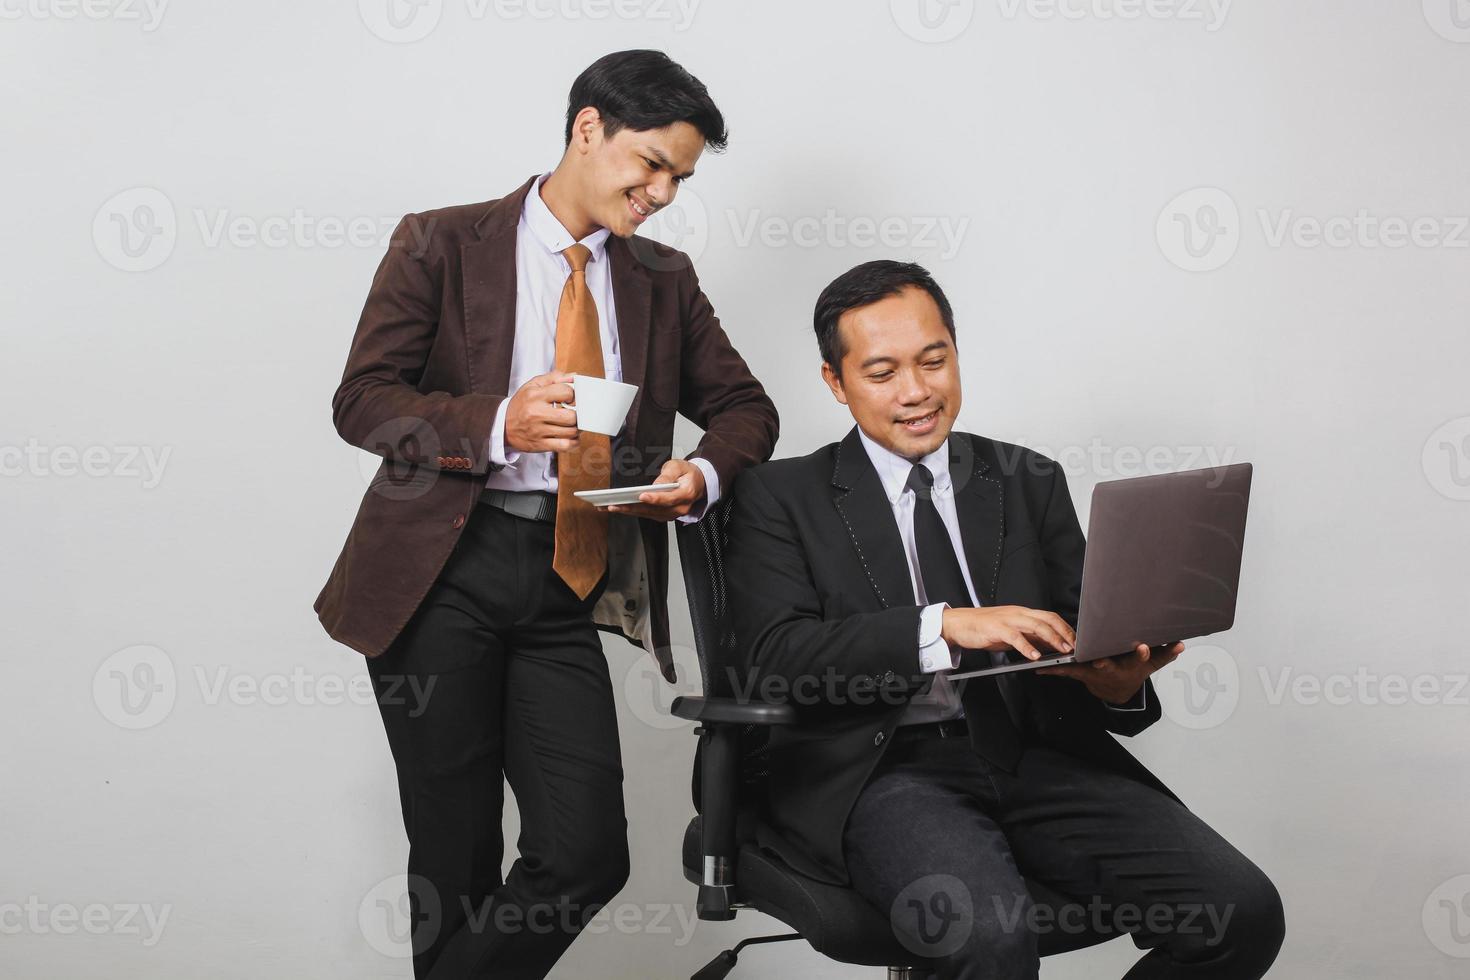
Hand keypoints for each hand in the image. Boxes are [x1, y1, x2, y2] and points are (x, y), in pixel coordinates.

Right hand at [504, 372, 579, 453]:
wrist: (503, 425)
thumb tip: (574, 377)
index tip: (570, 398)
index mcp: (535, 395)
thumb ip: (554, 378)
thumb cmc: (521, 404)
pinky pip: (565, 445)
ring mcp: (539, 430)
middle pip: (571, 416)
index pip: (566, 392)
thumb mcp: (532, 386)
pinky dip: (573, 442)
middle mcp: (536, 413)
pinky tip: (572, 437)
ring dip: (576, 429)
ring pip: (570, 432)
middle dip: (577, 414)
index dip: (572, 394)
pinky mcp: (540, 444)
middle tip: (575, 413)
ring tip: (573, 424)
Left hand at [604, 458, 706, 521]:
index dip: (655, 498)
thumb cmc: (687, 473)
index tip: (641, 496)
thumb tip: (656, 485)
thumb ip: (668, 475)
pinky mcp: (664, 516)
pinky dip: (633, 512)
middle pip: (654, 510)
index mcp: (686, 494)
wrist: (697, 483)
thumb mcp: (678, 466)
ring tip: (611, 506)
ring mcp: (672, 514)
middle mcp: (680, 508)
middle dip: (633, 507)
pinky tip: (620, 508)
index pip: (669, 499)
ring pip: (648, 514)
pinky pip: (647, 515)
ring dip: (629, 511)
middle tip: (615, 504)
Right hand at [939, 605, 1075, 660]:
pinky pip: (1015, 637)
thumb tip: (1049, 644)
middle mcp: (1018, 613)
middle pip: (1047, 619)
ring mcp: (1008, 619)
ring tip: (1062, 650)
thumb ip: (1029, 635)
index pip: (1050, 617)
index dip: (1065, 628)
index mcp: (1023, 613)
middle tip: (1075, 646)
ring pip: (1035, 626)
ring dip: (1052, 638)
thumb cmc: (985, 628)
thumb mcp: (1011, 631)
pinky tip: (1034, 656)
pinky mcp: (996, 629)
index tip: (1077, 640)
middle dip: (1064, 633)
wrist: (960, 623)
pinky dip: (1027, 647)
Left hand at [1036, 641, 1185, 704]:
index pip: (1140, 659)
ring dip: (1067, 666)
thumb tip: (1182, 644)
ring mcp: (1094, 673)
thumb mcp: (1150, 665)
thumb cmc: (1131, 672)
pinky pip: (1064, 671)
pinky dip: (1052, 670)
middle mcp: (1111, 670)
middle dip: (1104, 663)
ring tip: (1053, 663)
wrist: (1116, 690)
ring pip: (1081, 669)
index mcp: (1129, 666)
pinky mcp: (1079, 673)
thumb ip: (1165, 654)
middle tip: (1099, 660)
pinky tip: (1038, 669)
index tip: (1144, 647)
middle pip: (1108, 666)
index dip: (1143, 654)